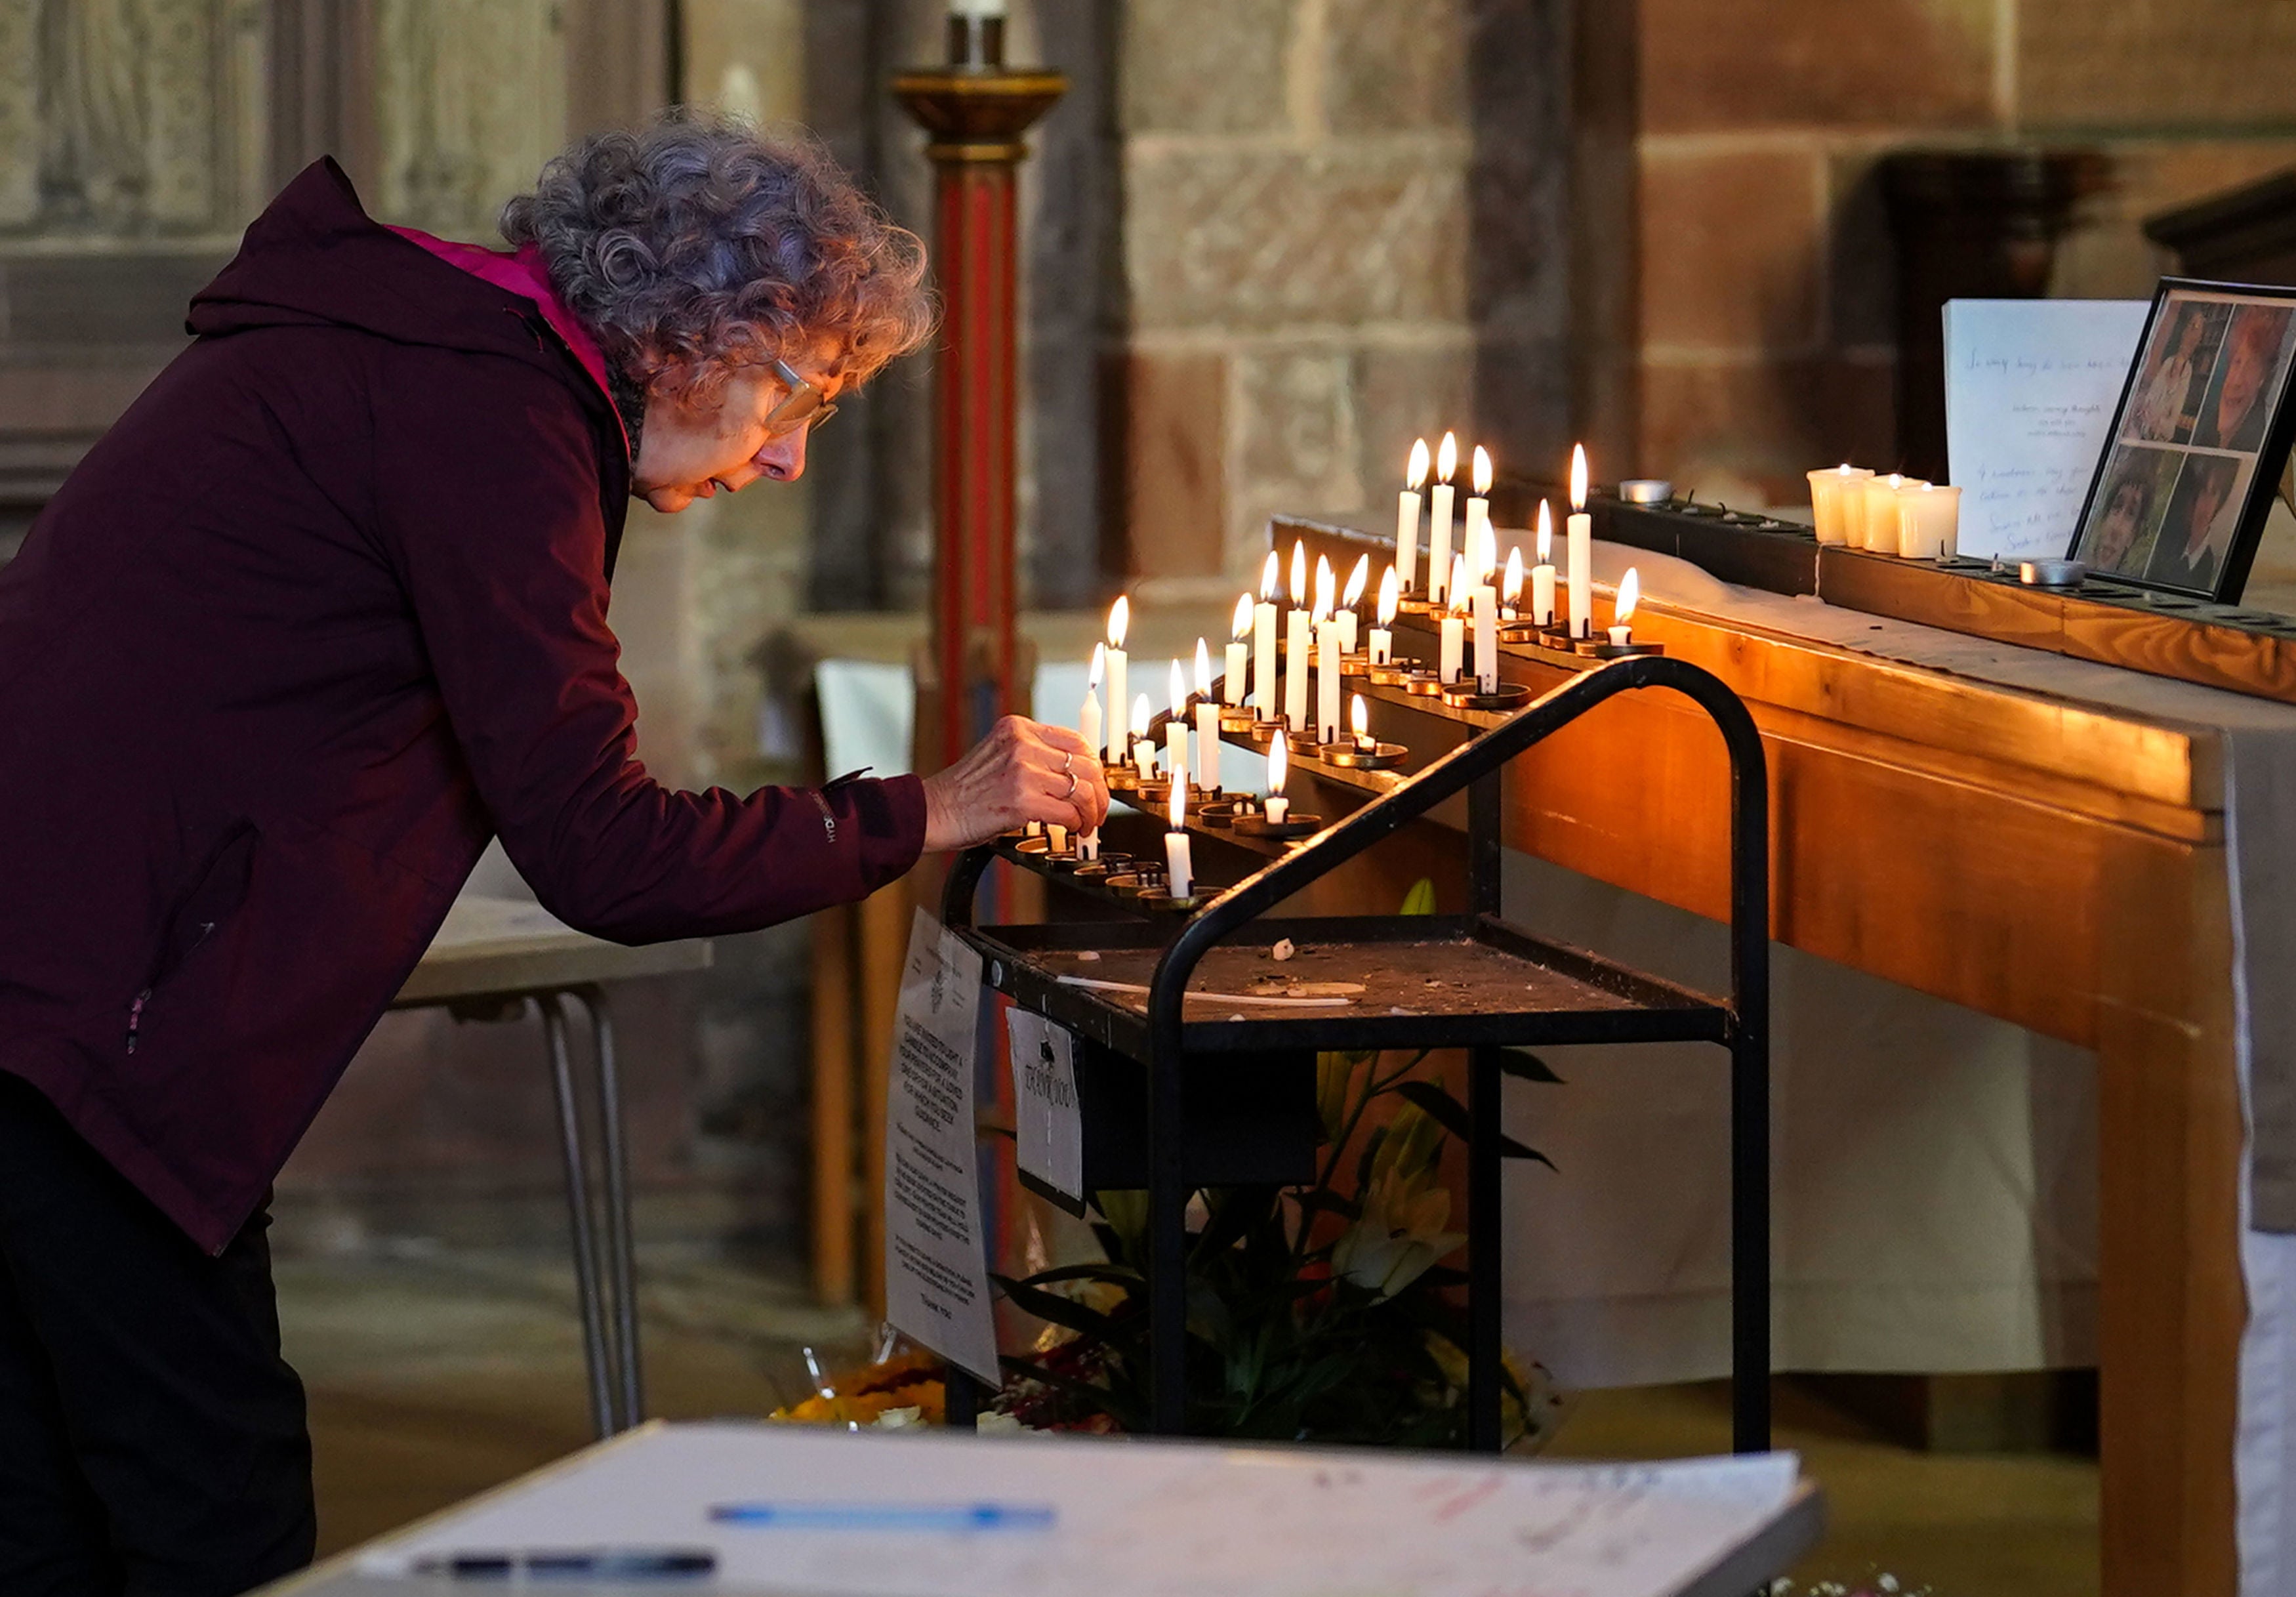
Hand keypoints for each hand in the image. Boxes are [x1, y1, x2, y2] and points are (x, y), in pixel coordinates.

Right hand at [920, 716, 1110, 851]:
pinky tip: (1071, 831)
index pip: (1076, 741)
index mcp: (1018, 728)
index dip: (1094, 767)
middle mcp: (1022, 744)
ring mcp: (1022, 771)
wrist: (934, 811)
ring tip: (1086, 825)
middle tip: (1098, 812)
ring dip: (1090, 813)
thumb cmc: (965, 792)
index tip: (1096, 785)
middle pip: (1085, 765)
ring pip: (1082, 790)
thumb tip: (1076, 776)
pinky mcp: (1022, 800)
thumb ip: (1034, 757)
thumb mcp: (1000, 756)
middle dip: (1099, 794)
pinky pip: (1068, 812)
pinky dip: (1075, 825)